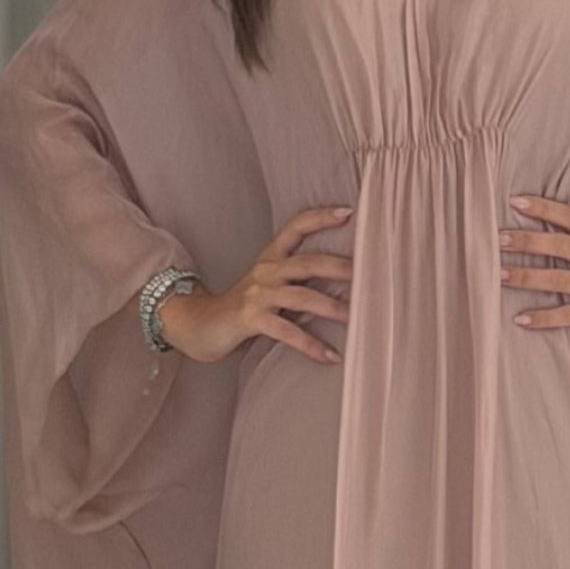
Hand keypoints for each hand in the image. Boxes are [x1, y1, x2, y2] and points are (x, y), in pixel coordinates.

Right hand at [159, 206, 353, 365]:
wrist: (197, 325)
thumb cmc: (241, 308)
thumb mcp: (267, 286)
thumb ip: (296, 280)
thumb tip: (343, 284)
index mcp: (271, 258)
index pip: (296, 226)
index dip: (321, 217)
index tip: (350, 212)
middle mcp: (266, 271)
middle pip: (308, 262)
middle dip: (341, 267)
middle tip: (372, 274)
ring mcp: (257, 294)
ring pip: (302, 297)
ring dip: (333, 309)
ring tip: (359, 320)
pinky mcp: (250, 319)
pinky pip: (286, 331)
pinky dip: (311, 345)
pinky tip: (331, 356)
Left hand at [498, 194, 569, 356]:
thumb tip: (541, 237)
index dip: (545, 208)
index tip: (515, 201)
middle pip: (562, 245)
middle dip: (529, 241)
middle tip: (498, 239)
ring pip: (562, 279)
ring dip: (529, 277)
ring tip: (500, 276)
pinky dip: (545, 317)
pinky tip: (521, 319)